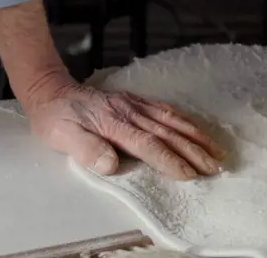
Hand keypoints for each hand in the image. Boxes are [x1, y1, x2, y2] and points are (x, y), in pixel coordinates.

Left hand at [22, 75, 223, 180]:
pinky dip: (184, 120)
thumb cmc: (55, 118)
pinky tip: (196, 129)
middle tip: (215, 168)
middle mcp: (128, 112)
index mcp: (112, 123)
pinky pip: (164, 109)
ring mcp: (132, 104)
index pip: (147, 144)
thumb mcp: (61, 136)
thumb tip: (111, 164)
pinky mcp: (134, 101)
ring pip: (171, 120)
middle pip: (166, 133)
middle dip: (193, 151)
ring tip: (216, 152)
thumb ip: (86, 149)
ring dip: (195, 136)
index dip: (169, 160)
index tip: (189, 175)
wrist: (50, 90)